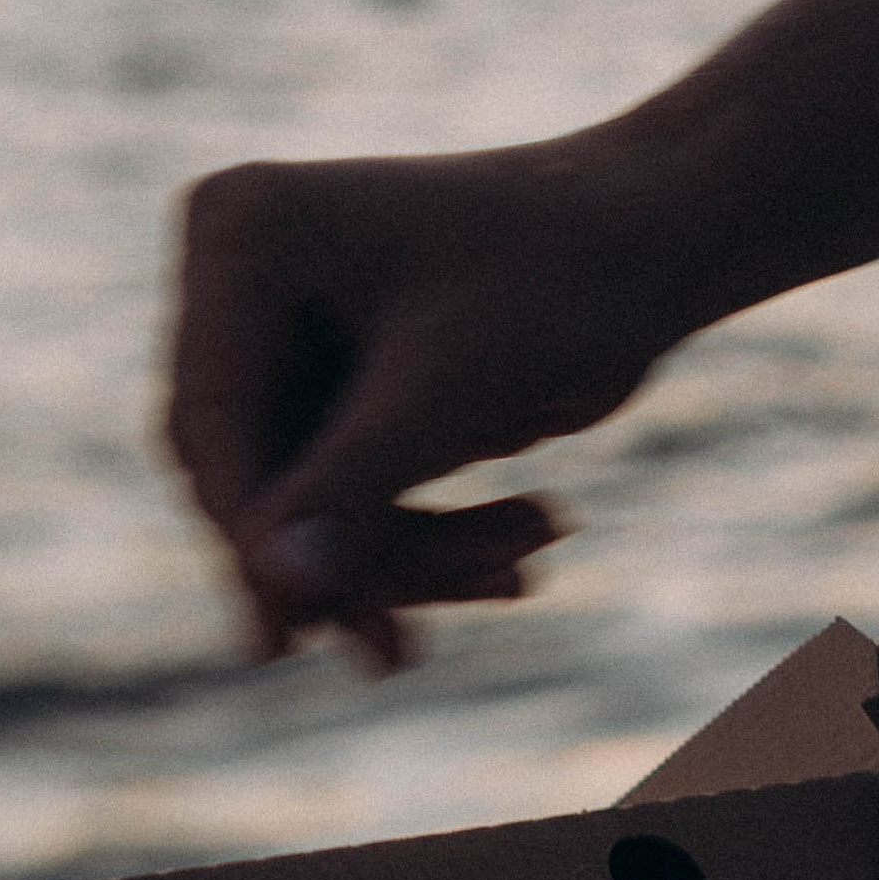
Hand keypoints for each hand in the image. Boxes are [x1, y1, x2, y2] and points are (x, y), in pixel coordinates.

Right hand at [165, 137, 690, 667]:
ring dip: (409, 557)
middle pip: (253, 474)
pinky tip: (526, 550)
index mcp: (241, 233)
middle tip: (406, 649)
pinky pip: (355, 500)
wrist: (665, 231)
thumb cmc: (566, 269)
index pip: (213, 419)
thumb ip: (353, 489)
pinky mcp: (342, 387)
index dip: (255, 531)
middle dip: (349, 556)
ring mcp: (290, 335)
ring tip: (528, 562)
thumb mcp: (453, 383)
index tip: (296, 633)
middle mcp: (242, 279)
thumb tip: (275, 599)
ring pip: (307, 506)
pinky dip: (432, 539)